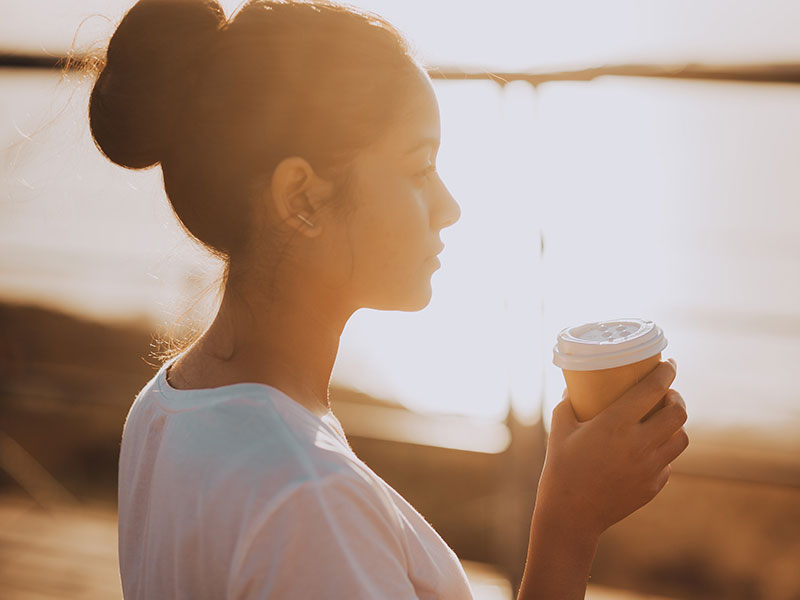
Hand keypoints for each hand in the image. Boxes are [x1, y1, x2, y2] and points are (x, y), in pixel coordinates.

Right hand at [535, 360, 688, 539]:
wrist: (571, 514)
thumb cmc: (561, 467)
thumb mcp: (560, 428)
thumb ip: (568, 403)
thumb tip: (574, 385)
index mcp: (616, 424)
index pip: (653, 389)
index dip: (665, 372)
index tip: (667, 364)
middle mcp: (639, 444)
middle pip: (678, 413)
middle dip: (676, 398)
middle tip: (666, 394)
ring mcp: (650, 467)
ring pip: (681, 439)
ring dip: (675, 425)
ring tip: (663, 420)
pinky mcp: (653, 486)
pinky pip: (668, 462)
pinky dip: (662, 451)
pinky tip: (648, 449)